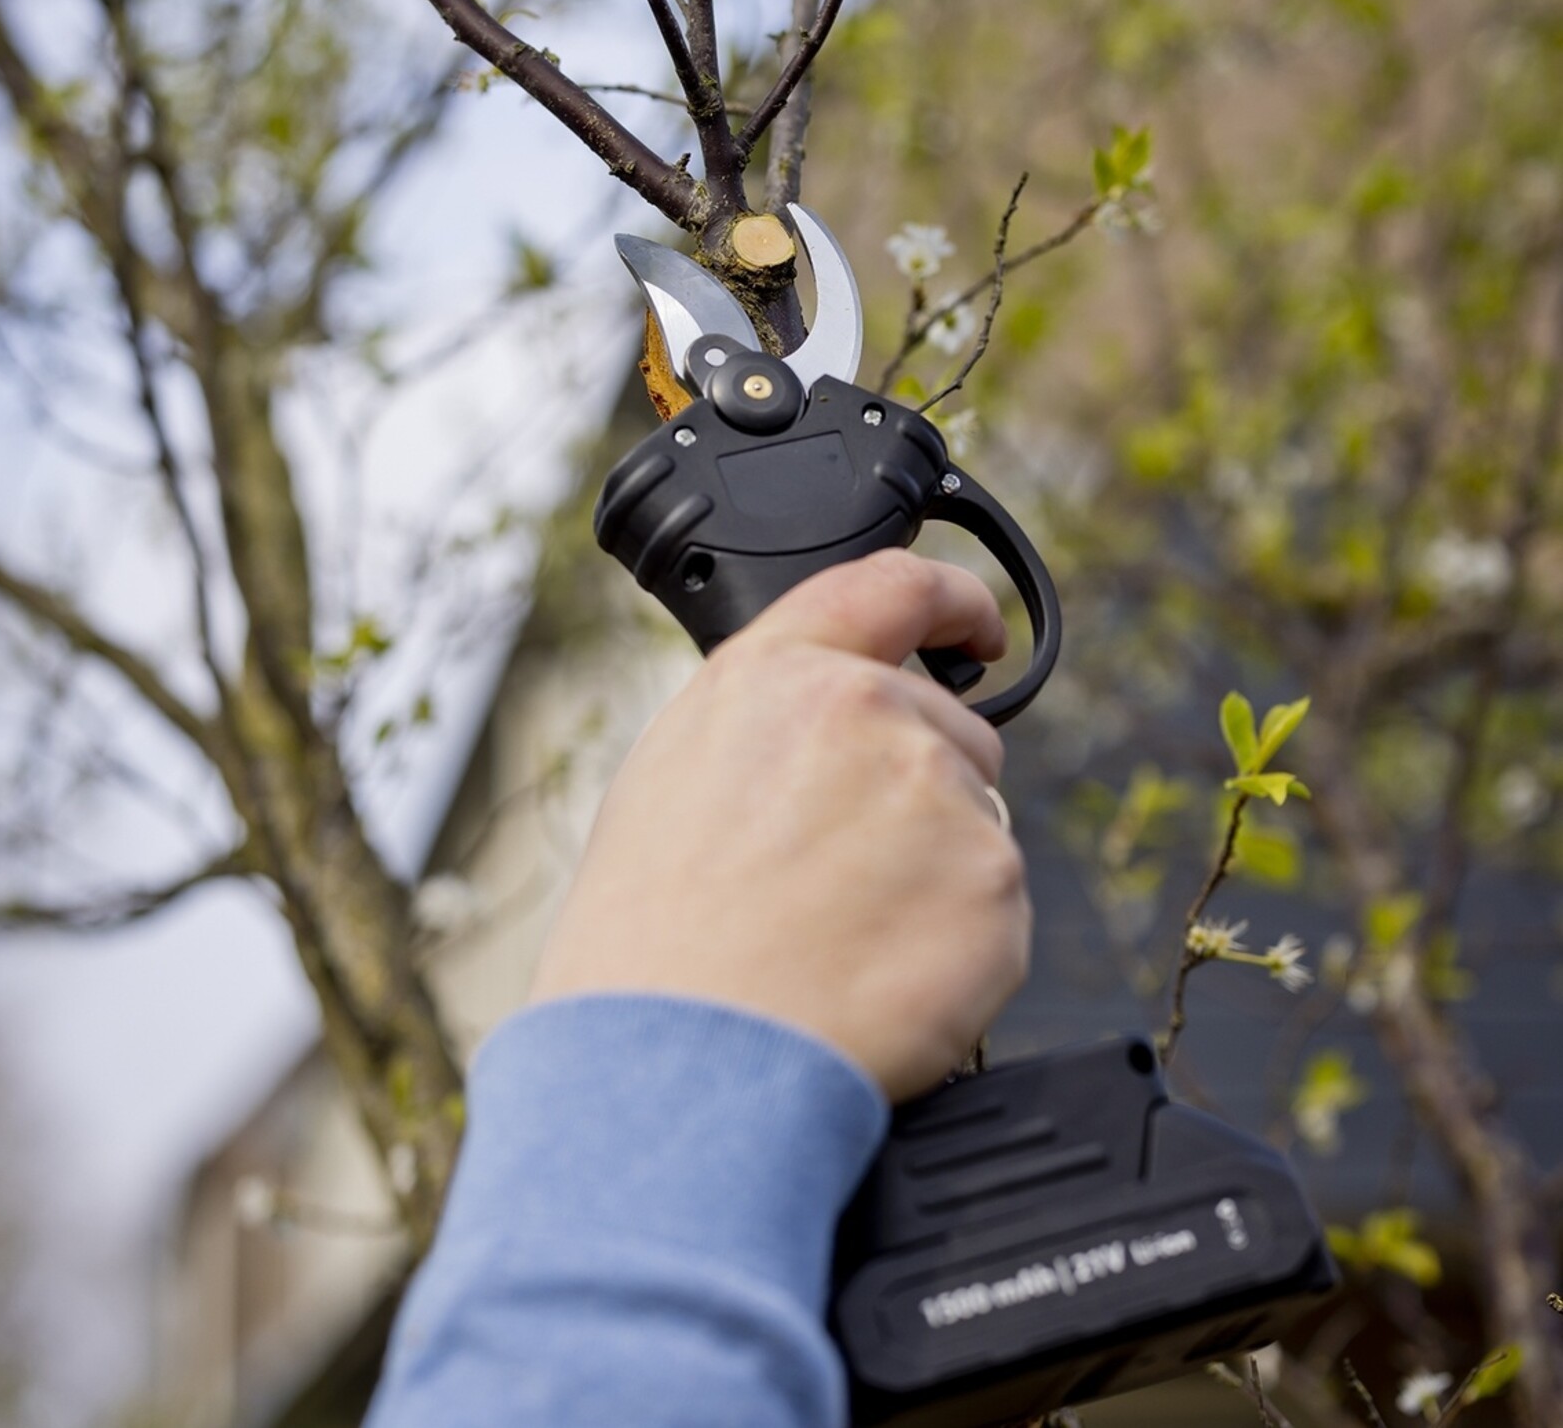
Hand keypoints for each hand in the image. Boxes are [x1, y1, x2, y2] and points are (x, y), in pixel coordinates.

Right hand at [529, 549, 1031, 1100]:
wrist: (681, 1061)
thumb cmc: (654, 937)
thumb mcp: (676, 777)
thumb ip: (774, 720)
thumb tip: (838, 720)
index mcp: (782, 675)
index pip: (895, 586)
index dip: (952, 601)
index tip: (977, 627)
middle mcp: (871, 712)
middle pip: (953, 734)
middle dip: (921, 795)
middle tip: (842, 877)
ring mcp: (941, 796)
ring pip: (974, 826)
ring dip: (934, 872)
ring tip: (841, 936)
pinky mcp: (995, 886)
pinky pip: (995, 907)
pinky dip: (957, 943)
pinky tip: (879, 973)